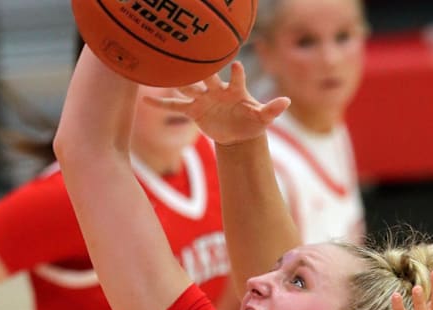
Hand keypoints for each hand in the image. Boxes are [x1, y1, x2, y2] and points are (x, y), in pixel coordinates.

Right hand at [143, 62, 289, 145]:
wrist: (239, 132)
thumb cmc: (252, 121)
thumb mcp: (263, 118)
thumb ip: (272, 109)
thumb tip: (287, 101)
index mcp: (236, 89)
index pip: (236, 78)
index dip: (237, 73)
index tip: (236, 65)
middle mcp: (217, 89)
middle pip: (207, 77)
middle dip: (200, 69)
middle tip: (191, 54)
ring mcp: (204, 98)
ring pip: (187, 86)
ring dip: (176, 80)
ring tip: (160, 69)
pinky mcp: (194, 110)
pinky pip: (176, 106)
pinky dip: (161, 104)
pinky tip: (145, 101)